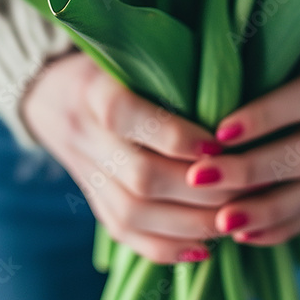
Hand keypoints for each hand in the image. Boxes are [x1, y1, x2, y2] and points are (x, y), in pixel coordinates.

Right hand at [21, 52, 238, 263]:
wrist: (52, 95)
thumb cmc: (113, 62)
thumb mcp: (133, 51)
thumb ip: (171, 69)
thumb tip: (232, 94)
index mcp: (93, 89)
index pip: (127, 116)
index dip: (174, 135)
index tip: (220, 144)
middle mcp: (84, 134)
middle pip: (140, 176)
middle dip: (199, 189)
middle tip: (247, 186)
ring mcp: (86, 174)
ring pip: (135, 213)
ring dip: (191, 223)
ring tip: (235, 218)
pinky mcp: (93, 202)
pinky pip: (126, 235)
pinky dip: (167, 247)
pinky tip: (205, 247)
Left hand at [186, 54, 299, 245]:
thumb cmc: (277, 74)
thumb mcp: (267, 60)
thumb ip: (241, 77)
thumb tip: (191, 104)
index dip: (263, 117)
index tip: (219, 132)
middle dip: (250, 170)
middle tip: (199, 178)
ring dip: (263, 210)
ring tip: (219, 220)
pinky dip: (274, 230)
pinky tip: (239, 234)